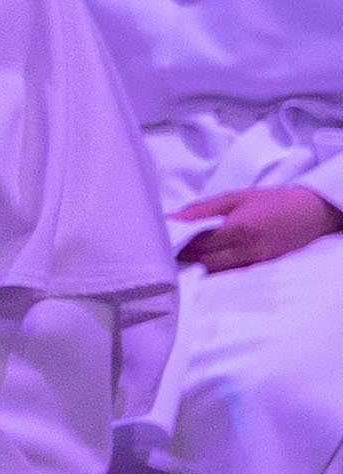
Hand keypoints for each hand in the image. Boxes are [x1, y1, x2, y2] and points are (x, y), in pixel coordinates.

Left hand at [177, 185, 339, 273]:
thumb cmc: (271, 202)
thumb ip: (201, 210)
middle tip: (166, 250)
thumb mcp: (234, 198)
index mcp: (240, 228)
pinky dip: (212, 270)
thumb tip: (170, 219)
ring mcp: (257, 263)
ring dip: (195, 266)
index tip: (161, 238)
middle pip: (204, 262)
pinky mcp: (261, 271)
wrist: (311, 213)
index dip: (177, 242)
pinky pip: (229, 275)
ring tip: (180, 256)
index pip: (198, 243)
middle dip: (182, 257)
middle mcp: (249, 250)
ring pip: (215, 272)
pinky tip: (202, 263)